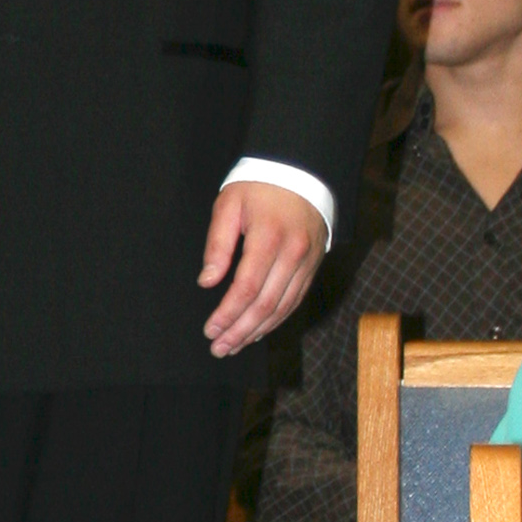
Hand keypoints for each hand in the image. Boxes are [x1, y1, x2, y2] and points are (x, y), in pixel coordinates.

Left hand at [200, 181, 325, 357]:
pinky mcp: (313, 267)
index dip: (227, 314)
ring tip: (234, 345)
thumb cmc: (258, 188)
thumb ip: (217, 244)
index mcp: (269, 238)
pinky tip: (258, 330)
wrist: (301, 174)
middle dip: (240, 331)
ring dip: (257, 331)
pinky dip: (276, 319)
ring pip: (283, 308)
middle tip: (219, 348)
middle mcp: (293, 254)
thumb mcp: (228, 205)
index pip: (247, 288)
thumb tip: (208, 282)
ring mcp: (307, 263)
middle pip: (266, 305)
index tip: (210, 329)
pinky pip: (295, 300)